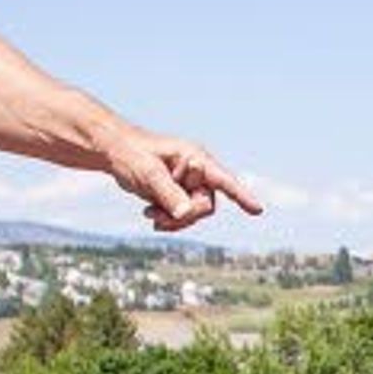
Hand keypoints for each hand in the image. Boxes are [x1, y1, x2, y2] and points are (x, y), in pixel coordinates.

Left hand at [100, 128, 264, 233]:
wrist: (114, 153)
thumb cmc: (131, 154)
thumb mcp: (149, 174)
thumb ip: (169, 193)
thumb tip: (186, 214)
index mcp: (196, 158)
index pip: (223, 180)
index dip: (241, 196)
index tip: (257, 210)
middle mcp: (198, 171)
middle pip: (206, 205)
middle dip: (184, 216)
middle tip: (156, 218)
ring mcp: (190, 184)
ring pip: (195, 214)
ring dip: (174, 220)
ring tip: (149, 215)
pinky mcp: (180, 194)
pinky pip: (184, 216)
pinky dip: (168, 220)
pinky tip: (149, 214)